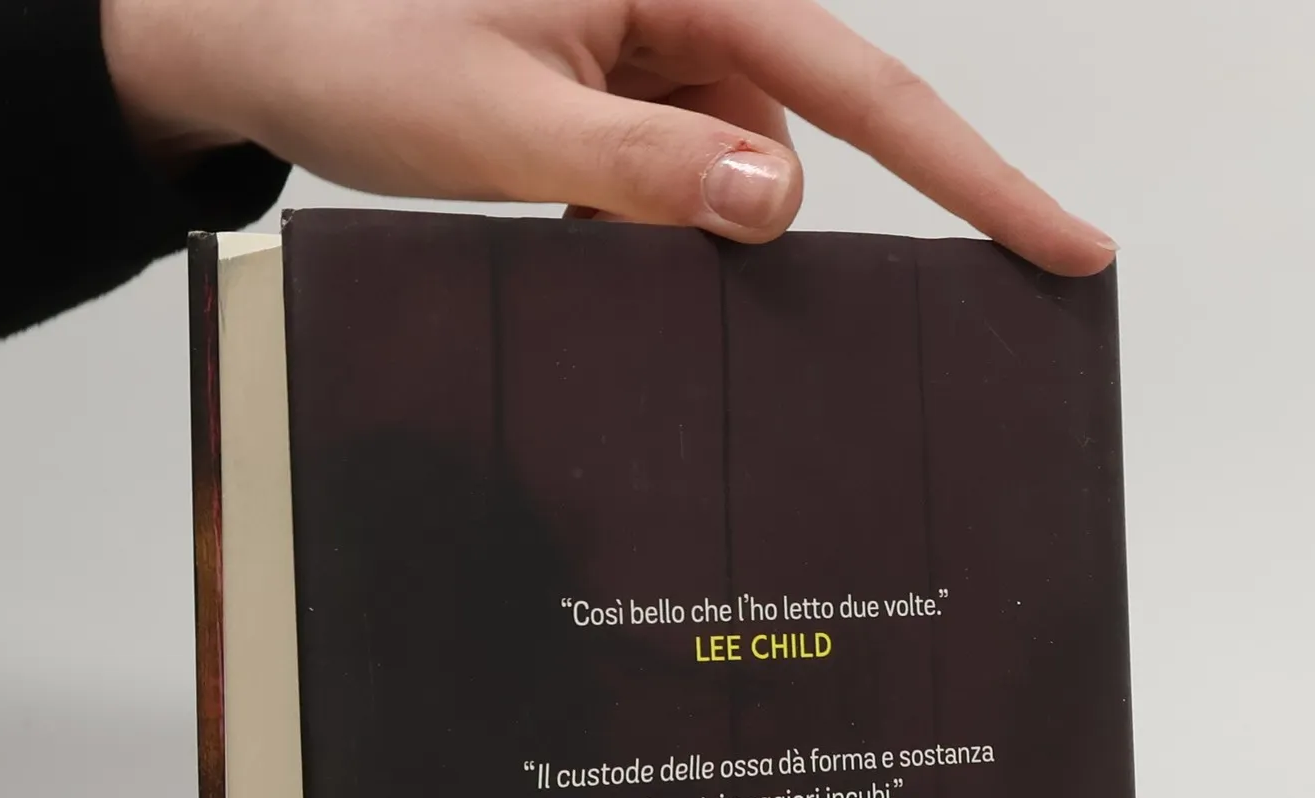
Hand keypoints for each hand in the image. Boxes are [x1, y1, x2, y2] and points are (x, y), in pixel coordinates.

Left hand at [101, 0, 1115, 274]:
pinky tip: (587, 218)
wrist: (251, 34)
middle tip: (756, 247)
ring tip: (589, 218)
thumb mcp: (499, 122)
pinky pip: (682, 164)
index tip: (1063, 242)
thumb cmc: (350, 44)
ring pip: (741, 157)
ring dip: (698, 221)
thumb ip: (645, 168)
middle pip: (813, 122)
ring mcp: (649, 42)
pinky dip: (657, 215)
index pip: (862, 84)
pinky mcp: (618, 84)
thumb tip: (779, 202)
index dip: (975, 173)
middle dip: (805, 208)